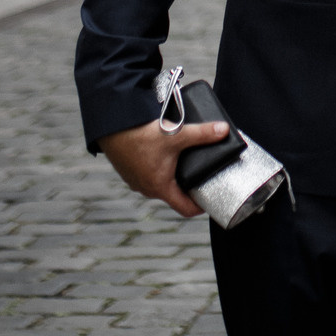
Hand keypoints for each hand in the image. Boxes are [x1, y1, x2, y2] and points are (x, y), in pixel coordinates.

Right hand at [95, 115, 231, 217]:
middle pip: (174, 195)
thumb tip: (224, 131)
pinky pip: (147, 174)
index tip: (210, 199)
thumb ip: (202, 134)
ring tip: (183, 160)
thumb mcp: (176, 135)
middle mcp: (147, 189)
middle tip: (202, 172)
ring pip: (160, 183)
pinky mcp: (129, 171)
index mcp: (161, 187)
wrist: (111, 127)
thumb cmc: (141, 135)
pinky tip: (163, 153)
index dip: (200, 207)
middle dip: (188, 186)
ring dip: (171, 176)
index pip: (185, 209)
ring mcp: (136, 181)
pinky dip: (157, 168)